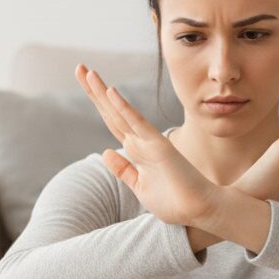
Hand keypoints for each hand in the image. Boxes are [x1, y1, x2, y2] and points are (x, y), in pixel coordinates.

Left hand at [75, 64, 218, 227]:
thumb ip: (123, 170)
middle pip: (111, 112)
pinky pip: (137, 123)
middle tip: (80, 67)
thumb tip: (105, 151)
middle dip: (94, 91)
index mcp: (136, 150)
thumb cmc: (173, 202)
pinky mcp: (159, 146)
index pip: (112, 121)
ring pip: (120, 112)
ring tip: (87, 72)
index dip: (97, 102)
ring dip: (103, 92)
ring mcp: (149, 141)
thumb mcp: (139, 186)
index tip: (84, 83)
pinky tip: (111, 92)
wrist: (199, 210)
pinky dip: (124, 108)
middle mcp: (141, 141)